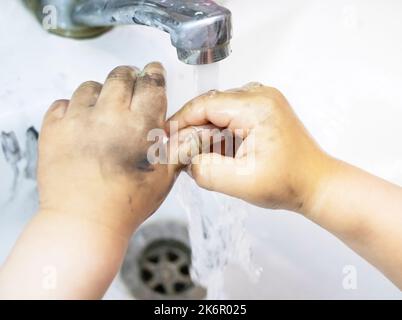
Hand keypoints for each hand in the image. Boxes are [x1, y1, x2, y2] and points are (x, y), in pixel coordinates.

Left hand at [38, 63, 177, 235]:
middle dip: (129, 76)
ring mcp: (78, 121)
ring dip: (100, 92)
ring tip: (104, 109)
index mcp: (140, 126)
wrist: (84, 223)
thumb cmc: (126, 204)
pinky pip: (62, 103)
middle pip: (120, 76)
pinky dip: (73, 107)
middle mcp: (109, 116)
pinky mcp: (53, 130)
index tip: (153, 71)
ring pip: (90, 86)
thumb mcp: (163, 177)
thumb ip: (181, 149)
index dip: (154, 74)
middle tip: (131, 85)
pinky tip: (81, 122)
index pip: (151, 84)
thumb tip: (199, 131)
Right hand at [168, 83, 333, 213]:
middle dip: (193, 129)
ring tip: (203, 156)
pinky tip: (220, 151)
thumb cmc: (289, 183)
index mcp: (256, 107)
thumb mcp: (241, 182)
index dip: (181, 121)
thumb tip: (184, 158)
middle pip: (210, 105)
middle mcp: (260, 95)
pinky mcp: (263, 109)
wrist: (316, 184)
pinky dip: (220, 131)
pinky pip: (231, 114)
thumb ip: (205, 170)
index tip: (166, 138)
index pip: (204, 105)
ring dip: (206, 131)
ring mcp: (263, 100)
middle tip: (183, 153)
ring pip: (218, 110)